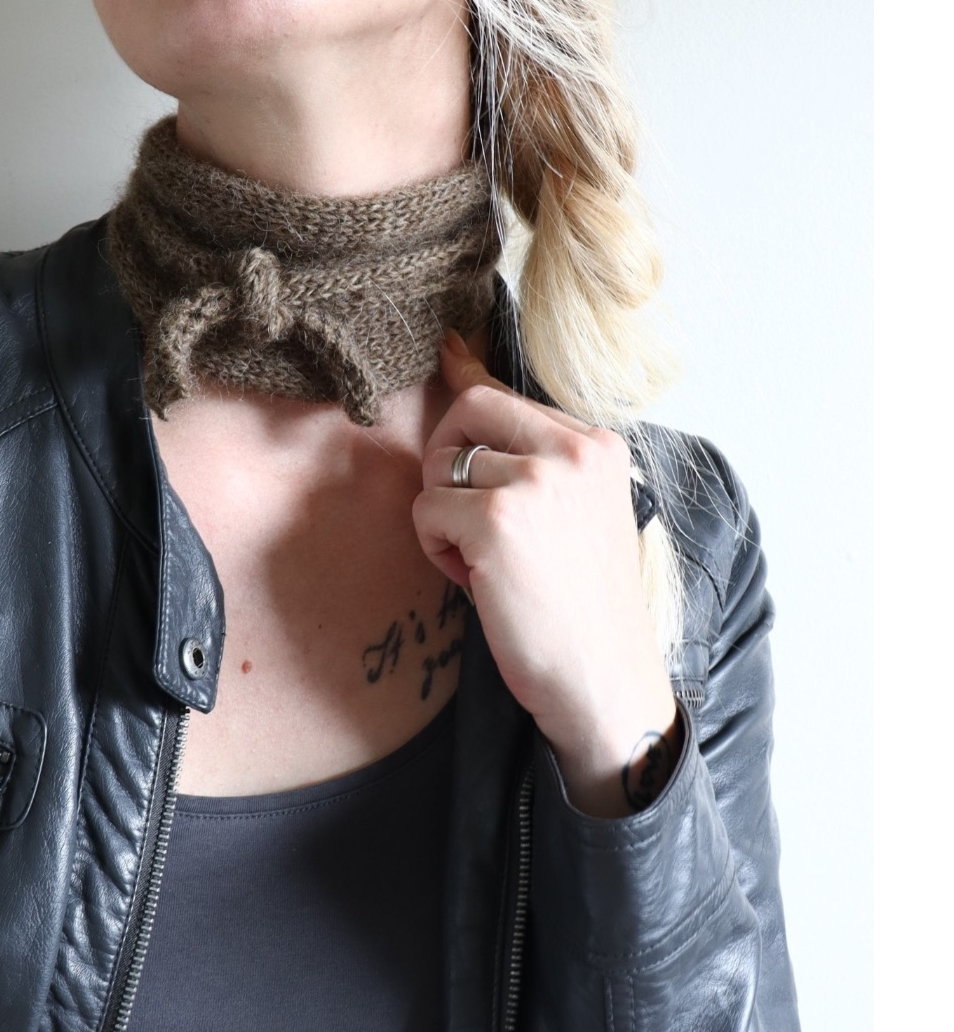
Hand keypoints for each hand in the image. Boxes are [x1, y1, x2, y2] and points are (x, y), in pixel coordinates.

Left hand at [411, 331, 678, 816]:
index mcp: (597, 447)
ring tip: (485, 562)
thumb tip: (466, 378)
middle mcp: (572, 452)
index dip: (465, 377)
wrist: (604, 681)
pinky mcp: (498, 522)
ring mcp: (536, 483)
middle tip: (460, 513)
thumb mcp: (575, 513)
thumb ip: (532, 457)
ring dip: (446, 518)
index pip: (506, 393)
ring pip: (441, 469)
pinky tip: (475, 580)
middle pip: (466, 410)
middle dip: (444, 457)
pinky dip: (436, 547)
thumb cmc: (582, 605)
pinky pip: (427, 510)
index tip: (446, 351)